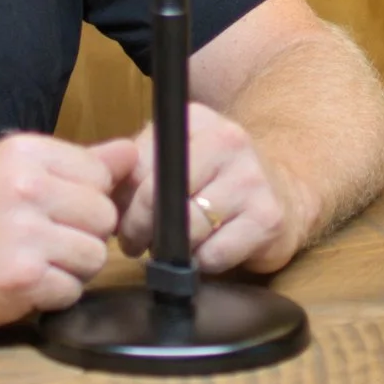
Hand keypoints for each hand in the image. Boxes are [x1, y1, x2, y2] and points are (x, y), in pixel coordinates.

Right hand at [0, 132, 137, 330]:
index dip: (90, 197)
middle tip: (50, 240)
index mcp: (27, 153)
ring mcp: (25, 233)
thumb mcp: (11, 169)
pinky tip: (26, 284)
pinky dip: (54, 295)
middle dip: (85, 234)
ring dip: (73, 267)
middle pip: (105, 216)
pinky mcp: (22, 277)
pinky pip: (73, 290)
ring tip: (38, 262)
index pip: (103, 173)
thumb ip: (75, 162)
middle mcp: (27, 187)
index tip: (64, 209)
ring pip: (95, 255)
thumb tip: (132, 153)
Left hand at [114, 104, 311, 274]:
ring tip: (175, 248)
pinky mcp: (268, 217)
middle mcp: (227, 140)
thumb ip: (133, 170)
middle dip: (141, 229)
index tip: (122, 218)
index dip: (124, 201)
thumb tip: (96, 196)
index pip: (139, 166)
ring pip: (187, 229)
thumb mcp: (174, 159)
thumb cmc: (216, 179)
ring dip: (173, 250)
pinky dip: (203, 262)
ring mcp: (251, 178)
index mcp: (196, 120)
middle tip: (137, 243)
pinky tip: (208, 252)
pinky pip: (214, 255)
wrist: (287, 189)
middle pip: (160, 198)